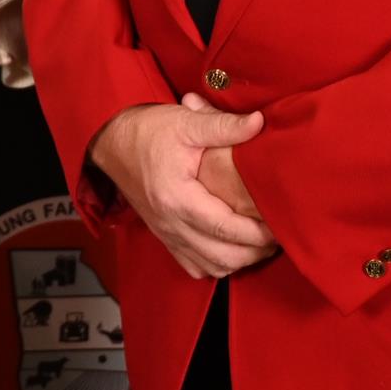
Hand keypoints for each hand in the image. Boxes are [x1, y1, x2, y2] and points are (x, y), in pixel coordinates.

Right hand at [89, 99, 276, 279]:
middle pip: (222, 256)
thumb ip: (223, 125)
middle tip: (277, 235)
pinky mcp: (164, 236)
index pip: (225, 228)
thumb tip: (259, 123)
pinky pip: (194, 267)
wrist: (112, 143)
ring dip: (238, 261)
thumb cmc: (148, 131)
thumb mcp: (185, 122)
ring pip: (210, 267)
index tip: (278, 225)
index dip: (257, 232)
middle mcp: (171, 223)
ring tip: (259, 243)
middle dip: (255, 252)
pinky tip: (230, 248)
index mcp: (177, 198)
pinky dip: (216, 265)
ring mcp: (166, 234)